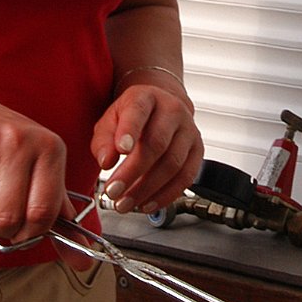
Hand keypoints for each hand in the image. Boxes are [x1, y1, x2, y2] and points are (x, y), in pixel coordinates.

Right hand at [0, 89, 68, 245]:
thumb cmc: (2, 142)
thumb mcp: (39, 165)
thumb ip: (59, 212)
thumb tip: (82, 260)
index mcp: (49, 148)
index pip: (45, 211)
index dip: (32, 232)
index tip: (25, 230)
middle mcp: (18, 142)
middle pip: (10, 217)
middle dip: (3, 227)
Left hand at [92, 79, 201, 214]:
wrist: (161, 108)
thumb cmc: (132, 116)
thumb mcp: (110, 120)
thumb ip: (103, 139)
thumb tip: (106, 161)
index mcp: (146, 97)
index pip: (138, 112)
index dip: (130, 131)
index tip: (121, 150)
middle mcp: (172, 111)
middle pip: (157, 143)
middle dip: (133, 172)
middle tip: (114, 191)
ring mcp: (189, 130)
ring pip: (173, 164)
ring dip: (147, 189)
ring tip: (126, 203)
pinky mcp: (198, 150)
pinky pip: (186, 177)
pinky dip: (166, 195)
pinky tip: (147, 203)